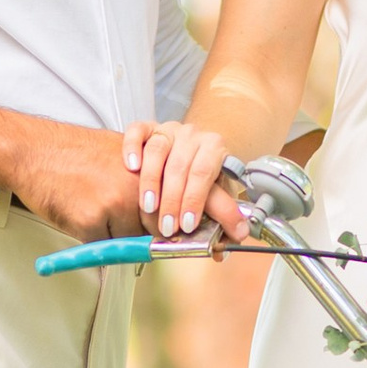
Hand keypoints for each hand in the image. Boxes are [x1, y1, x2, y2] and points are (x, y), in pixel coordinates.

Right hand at [13, 123, 157, 240]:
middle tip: (113, 217)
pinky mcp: (91, 220)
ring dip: (110, 234)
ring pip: (125, 241)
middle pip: (150, 231)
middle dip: (136, 232)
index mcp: (148, 169)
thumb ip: (144, 181)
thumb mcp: (121, 155)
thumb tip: (161, 212)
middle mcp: (136, 187)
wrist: (35, 151)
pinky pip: (99, 245)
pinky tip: (76, 211)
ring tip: (90, 206)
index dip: (160, 224)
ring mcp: (114, 205)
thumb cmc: (73, 152)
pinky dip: (88, 236)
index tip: (157, 231)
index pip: (169, 211)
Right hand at [122, 118, 246, 238]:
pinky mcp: (148, 128)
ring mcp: (168, 130)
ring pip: (157, 150)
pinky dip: (132, 148)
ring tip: (148, 208)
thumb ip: (225, 215)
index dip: (194, 200)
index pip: (203, 173)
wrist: (194, 149)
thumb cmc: (204, 176)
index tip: (188, 225)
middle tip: (167, 227)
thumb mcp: (219, 192)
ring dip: (151, 182)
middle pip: (179, 166)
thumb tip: (234, 239)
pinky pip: (137, 132)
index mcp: (214, 147)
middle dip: (172, 201)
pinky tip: (132, 167)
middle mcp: (191, 135)